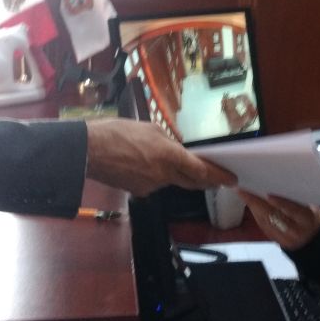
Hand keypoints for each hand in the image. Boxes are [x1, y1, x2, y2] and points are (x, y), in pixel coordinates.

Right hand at [85, 118, 235, 195]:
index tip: (231, 180)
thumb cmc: (118, 133)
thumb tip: (178, 148)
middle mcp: (164, 175)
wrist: (88, 151)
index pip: (202, 171)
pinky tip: (141, 164)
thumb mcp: (150, 128)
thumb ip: (169, 140)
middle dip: (206, 180)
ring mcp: (151, 186)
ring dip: (174, 174)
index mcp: (170, 155)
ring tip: (159, 158)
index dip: (219, 176)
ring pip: (171, 181)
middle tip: (215, 177)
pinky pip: (154, 184)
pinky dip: (154, 176)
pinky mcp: (138, 192)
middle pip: (193, 182)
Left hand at [238, 189, 319, 250]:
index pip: (294, 210)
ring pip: (264, 221)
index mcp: (307, 220)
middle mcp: (295, 231)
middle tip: (244, 189)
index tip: (268, 194)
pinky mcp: (275, 240)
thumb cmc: (311, 217)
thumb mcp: (312, 207)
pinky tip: (249, 203)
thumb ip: (299, 198)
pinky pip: (262, 226)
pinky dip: (255, 213)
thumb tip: (281, 181)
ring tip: (243, 193)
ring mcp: (284, 238)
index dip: (281, 203)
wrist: (312, 240)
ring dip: (252, 206)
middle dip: (256, 202)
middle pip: (273, 216)